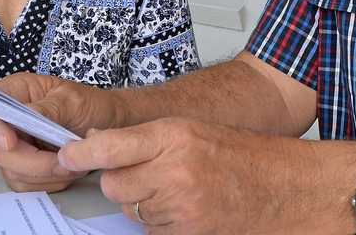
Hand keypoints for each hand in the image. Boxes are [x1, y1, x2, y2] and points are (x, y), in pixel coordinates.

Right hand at [0, 72, 121, 192]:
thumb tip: (23, 114)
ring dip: (44, 174)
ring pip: (10, 171)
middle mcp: (8, 119)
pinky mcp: (25, 167)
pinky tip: (68, 171)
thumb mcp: (74, 100)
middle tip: (63, 160)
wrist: (113, 125)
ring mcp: (15, 145)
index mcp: (14, 92)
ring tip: (74, 164)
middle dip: (29, 161)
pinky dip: (48, 182)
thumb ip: (48, 108)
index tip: (11, 143)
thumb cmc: (93, 104)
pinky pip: (25, 184)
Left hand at [57, 118, 355, 233]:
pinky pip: (153, 230)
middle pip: (113, 185)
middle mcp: (173, 170)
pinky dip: (163, 223)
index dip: (82, 153)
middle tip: (152, 175)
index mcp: (174, 135)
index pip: (110, 145)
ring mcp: (179, 206)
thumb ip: (149, 138)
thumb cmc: (246, 156)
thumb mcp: (194, 130)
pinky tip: (189, 209)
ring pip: (132, 211)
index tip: (67, 156)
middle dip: (124, 183)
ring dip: (146, 204)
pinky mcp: (186, 232)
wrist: (288, 188)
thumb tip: (102, 145)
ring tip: (181, 191)